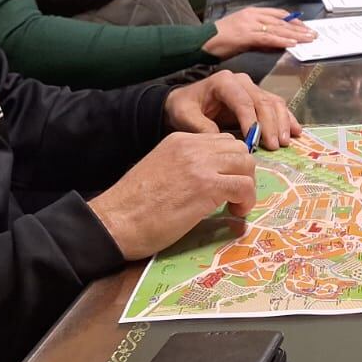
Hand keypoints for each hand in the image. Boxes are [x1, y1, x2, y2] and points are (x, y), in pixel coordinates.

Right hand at [88, 133, 256, 259]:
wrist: (114, 221)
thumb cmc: (132, 206)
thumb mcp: (160, 171)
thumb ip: (184, 167)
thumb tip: (209, 179)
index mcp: (179, 140)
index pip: (220, 141)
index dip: (229, 163)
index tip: (225, 182)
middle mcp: (192, 147)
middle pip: (238, 148)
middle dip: (242, 171)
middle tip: (234, 194)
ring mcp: (200, 164)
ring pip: (246, 163)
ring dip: (246, 185)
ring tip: (235, 204)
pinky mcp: (207, 187)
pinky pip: (244, 186)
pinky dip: (246, 200)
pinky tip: (235, 212)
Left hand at [165, 70, 301, 148]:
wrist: (186, 101)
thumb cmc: (185, 107)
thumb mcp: (185, 116)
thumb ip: (201, 127)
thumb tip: (223, 142)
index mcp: (224, 81)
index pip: (243, 101)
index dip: (252, 121)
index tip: (254, 142)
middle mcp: (242, 81)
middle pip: (263, 101)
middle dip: (270, 125)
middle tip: (274, 146)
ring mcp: (253, 88)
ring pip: (274, 102)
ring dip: (282, 123)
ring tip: (284, 142)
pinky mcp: (259, 98)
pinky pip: (277, 106)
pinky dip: (287, 119)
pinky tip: (296, 132)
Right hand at [204, 7, 315, 58]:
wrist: (201, 41)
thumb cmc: (220, 40)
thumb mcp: (243, 34)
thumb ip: (260, 37)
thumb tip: (277, 44)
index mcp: (252, 13)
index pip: (279, 14)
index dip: (294, 21)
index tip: (305, 27)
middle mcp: (253, 16)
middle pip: (282, 21)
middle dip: (299, 28)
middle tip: (313, 34)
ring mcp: (249, 25)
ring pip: (278, 29)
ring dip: (295, 35)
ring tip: (308, 39)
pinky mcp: (245, 36)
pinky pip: (268, 38)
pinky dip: (281, 41)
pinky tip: (292, 44)